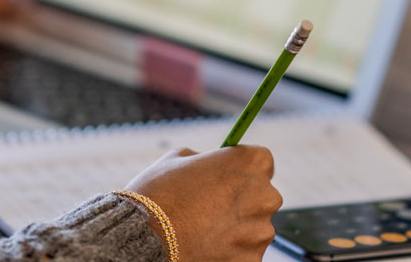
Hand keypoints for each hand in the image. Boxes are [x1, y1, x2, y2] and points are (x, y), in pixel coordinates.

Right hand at [123, 146, 281, 261]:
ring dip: (237, 229)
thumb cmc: (160, 194)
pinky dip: (231, 252)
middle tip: (211, 207)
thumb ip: (206, 160)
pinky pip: (245, 252)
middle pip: (261, 196)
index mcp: (251, 163)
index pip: (260, 161)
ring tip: (204, 230)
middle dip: (242, 201)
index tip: (227, 177)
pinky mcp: (252, 260)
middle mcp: (265, 195)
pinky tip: (206, 247)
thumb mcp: (179, 159)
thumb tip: (213, 167)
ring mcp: (261, 231)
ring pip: (255, 227)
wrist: (146, 240)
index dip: (241, 169)